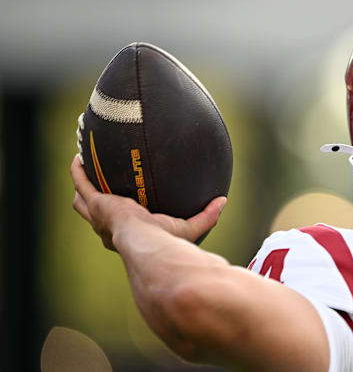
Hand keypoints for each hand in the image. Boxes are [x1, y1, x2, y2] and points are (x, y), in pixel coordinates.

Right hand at [71, 154, 225, 249]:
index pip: (119, 229)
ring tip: (83, 169)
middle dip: (92, 203)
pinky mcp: (96, 203)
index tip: (124, 209)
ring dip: (82, 185)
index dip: (117, 220)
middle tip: (95, 187)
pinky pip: (82, 183)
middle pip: (94, 215)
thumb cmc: (165, 242)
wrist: (146, 243)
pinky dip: (79, 172)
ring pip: (81, 201)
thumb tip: (222, 202)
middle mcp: (108, 228)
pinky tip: (79, 159)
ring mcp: (99, 215)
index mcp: (126, 237)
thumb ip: (206, 216)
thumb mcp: (188, 228)